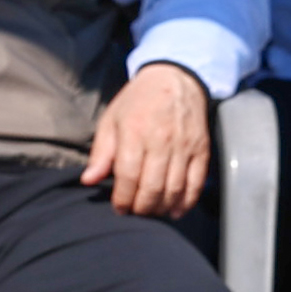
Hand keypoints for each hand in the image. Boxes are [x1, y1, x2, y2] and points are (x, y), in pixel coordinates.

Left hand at [81, 63, 213, 220]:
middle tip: (134, 212)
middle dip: (141, 208)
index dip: (122, 198)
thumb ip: (101, 153)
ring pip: (174, 188)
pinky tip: (175, 210)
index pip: (128, 175)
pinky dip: (186, 201)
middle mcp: (161, 139)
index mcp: (134, 131)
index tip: (118, 208)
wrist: (174, 78)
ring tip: (151, 212)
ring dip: (161, 207)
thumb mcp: (111, 119)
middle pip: (152, 187)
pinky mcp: (201, 149)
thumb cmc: (138, 101)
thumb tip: (88, 180)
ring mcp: (184, 145)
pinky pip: (196, 182)